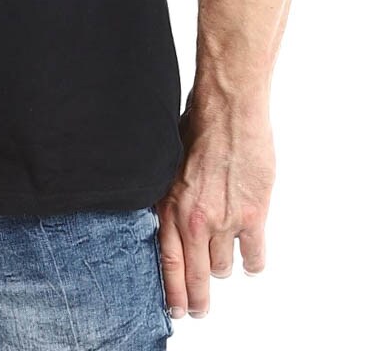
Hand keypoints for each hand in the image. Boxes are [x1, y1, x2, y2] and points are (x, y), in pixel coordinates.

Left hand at [154, 98, 275, 318]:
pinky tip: (250, 256)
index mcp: (169, 206)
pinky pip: (254, 258)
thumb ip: (168, 198)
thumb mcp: (167, 166)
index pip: (167, 263)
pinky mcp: (253, 216)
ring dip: (224, 265)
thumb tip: (166, 219)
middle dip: (197, 299)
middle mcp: (194, 219)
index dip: (172, 292)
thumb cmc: (196, 127)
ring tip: (224, 256)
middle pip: (196, 276)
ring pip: (224, 267)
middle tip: (200, 309)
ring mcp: (224, 220)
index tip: (175, 309)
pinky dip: (252, 262)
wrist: (228, 110)